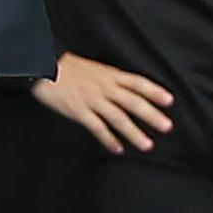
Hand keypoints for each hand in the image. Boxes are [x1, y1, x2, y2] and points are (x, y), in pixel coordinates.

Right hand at [30, 52, 173, 154]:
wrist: (42, 64)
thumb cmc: (67, 67)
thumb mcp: (94, 68)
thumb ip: (110, 79)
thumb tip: (125, 90)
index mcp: (110, 75)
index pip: (137, 82)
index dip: (154, 91)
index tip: (169, 100)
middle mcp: (105, 87)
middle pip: (133, 101)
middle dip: (151, 115)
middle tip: (167, 126)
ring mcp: (92, 99)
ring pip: (118, 117)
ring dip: (134, 132)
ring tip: (147, 144)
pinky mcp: (78, 111)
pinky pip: (97, 127)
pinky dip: (108, 139)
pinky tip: (118, 148)